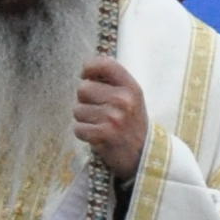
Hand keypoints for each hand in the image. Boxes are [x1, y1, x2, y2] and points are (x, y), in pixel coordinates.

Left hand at [72, 57, 147, 180]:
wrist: (142, 155)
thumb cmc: (131, 123)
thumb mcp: (131, 97)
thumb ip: (112, 82)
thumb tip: (86, 69)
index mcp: (131, 87)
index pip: (104, 64)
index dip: (88, 68)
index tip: (86, 76)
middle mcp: (123, 99)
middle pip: (83, 88)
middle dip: (85, 100)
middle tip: (98, 111)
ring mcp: (114, 117)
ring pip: (77, 110)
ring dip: (84, 119)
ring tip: (100, 125)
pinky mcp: (104, 134)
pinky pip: (78, 128)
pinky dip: (83, 133)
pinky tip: (97, 136)